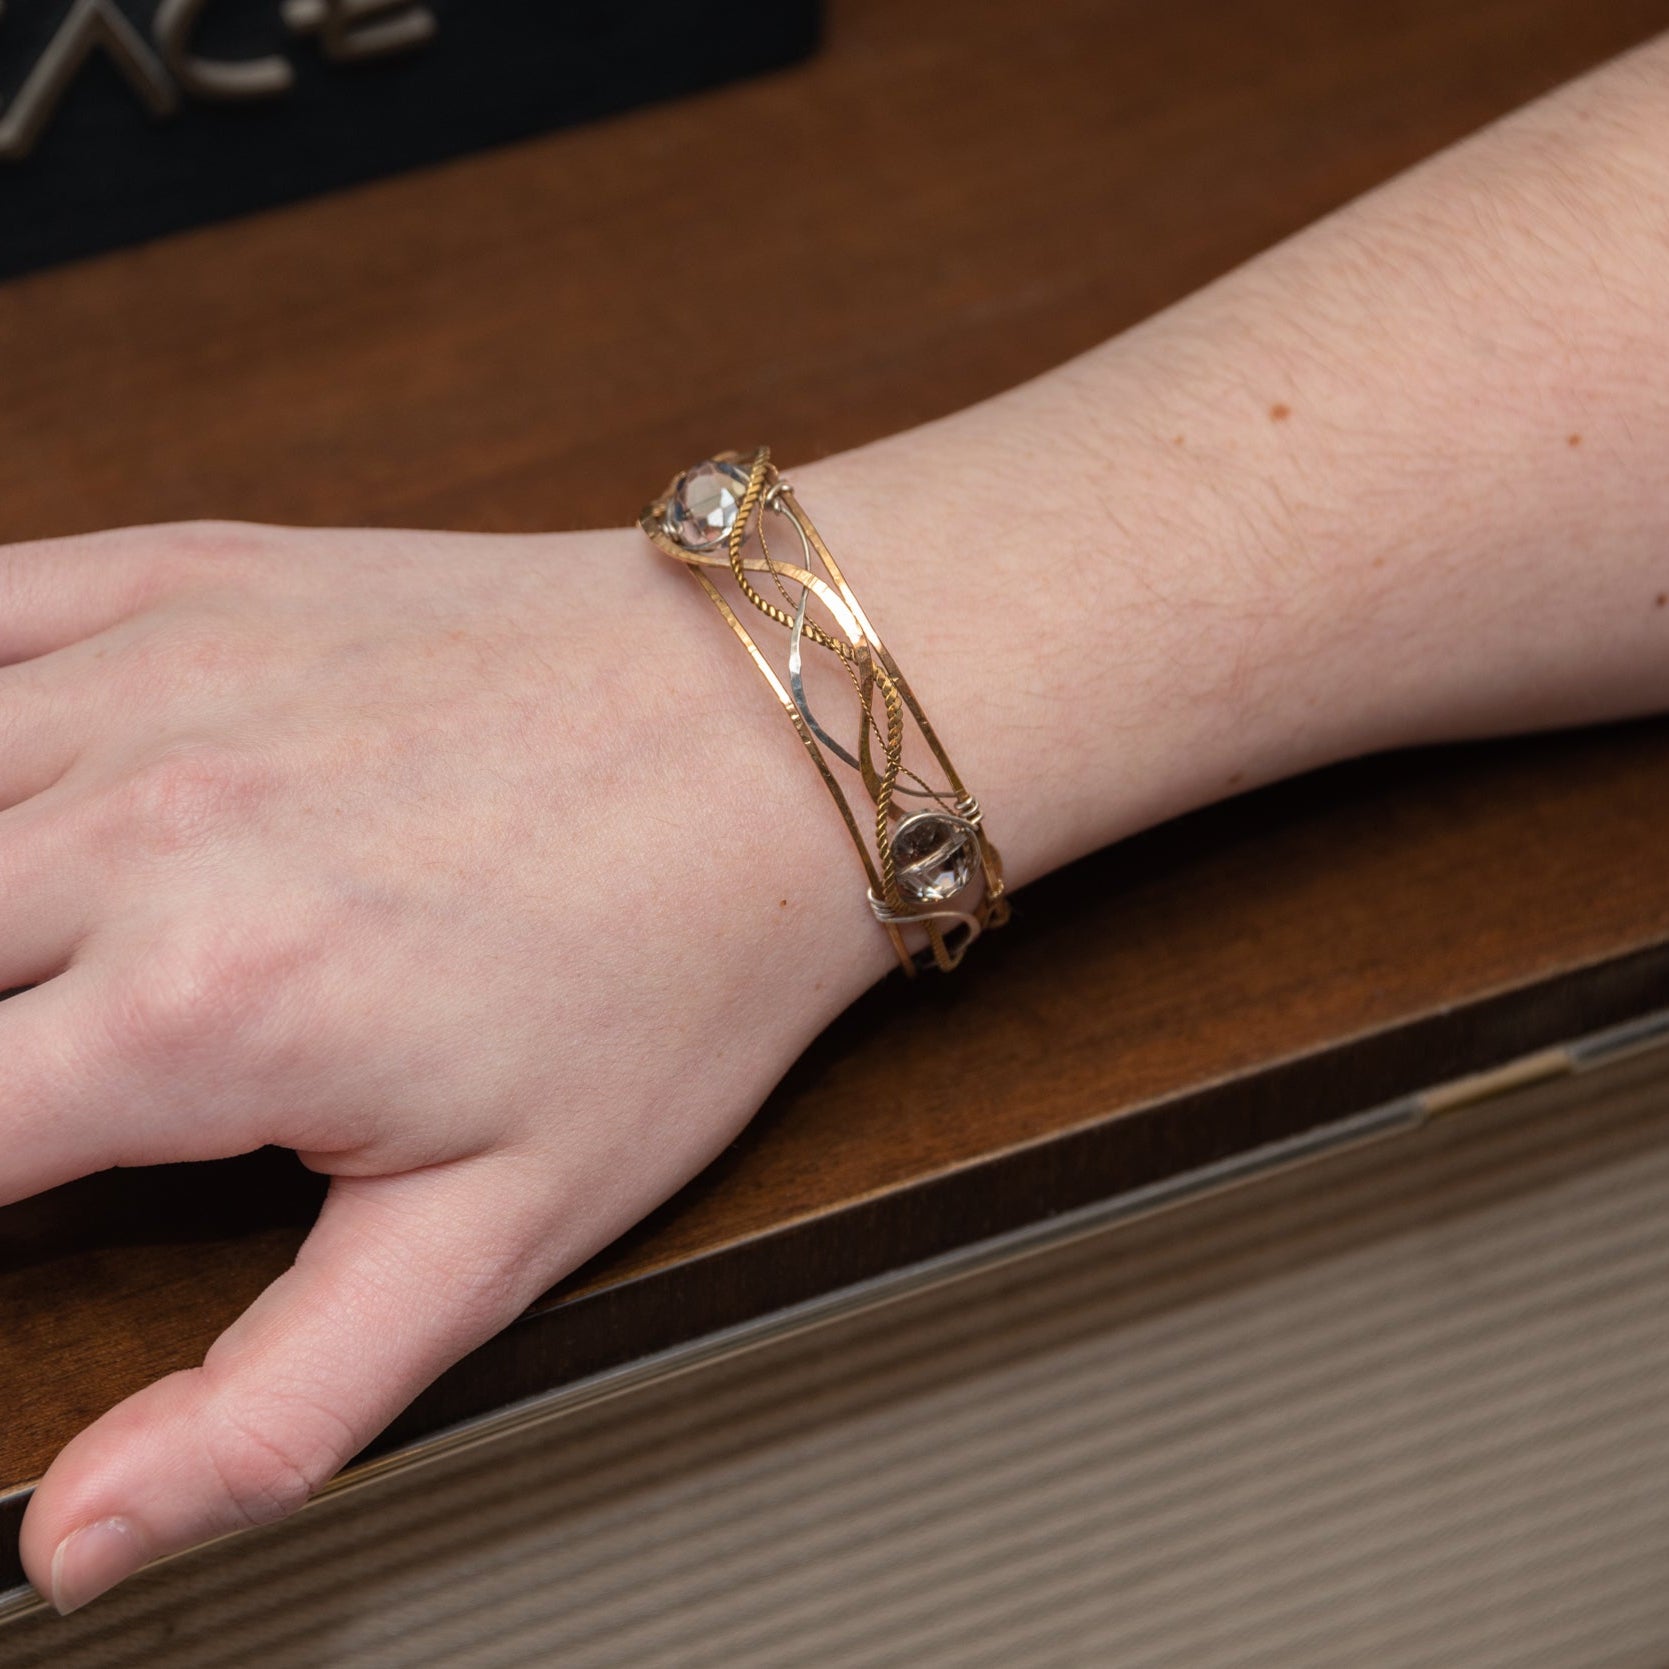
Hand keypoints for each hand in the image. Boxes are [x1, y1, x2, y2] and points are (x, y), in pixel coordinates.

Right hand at [8, 516, 886, 1612]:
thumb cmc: (673, 961)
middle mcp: (133, 833)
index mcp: (196, 1017)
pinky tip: (1, 784)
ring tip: (23, 976)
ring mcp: (153, 681)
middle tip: (35, 1085)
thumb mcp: (508, 1225)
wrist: (774, 730)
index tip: (12, 1179)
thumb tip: (80, 1540)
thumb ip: (280, 1398)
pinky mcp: (195, 578)